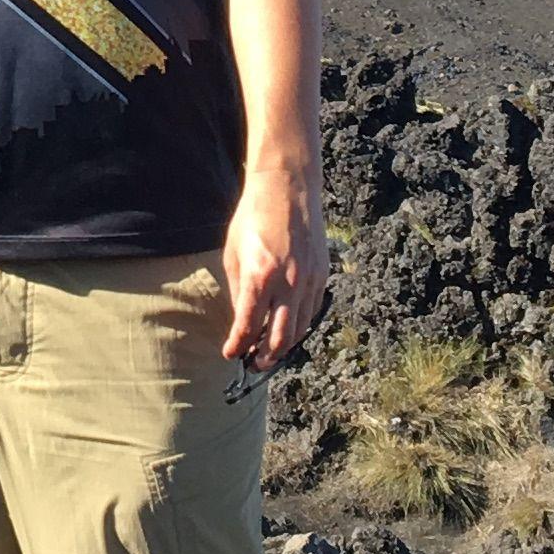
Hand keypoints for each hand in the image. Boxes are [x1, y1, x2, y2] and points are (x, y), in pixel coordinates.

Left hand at [221, 172, 320, 367]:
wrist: (287, 188)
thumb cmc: (253, 217)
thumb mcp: (233, 254)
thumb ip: (239, 291)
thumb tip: (243, 321)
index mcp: (260, 277)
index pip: (248, 326)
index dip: (237, 346)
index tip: (230, 353)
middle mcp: (288, 283)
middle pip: (280, 339)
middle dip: (265, 358)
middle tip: (253, 364)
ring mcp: (309, 281)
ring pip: (300, 329)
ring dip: (284, 346)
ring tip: (269, 352)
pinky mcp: (323, 275)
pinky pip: (312, 311)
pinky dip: (300, 325)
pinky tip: (288, 327)